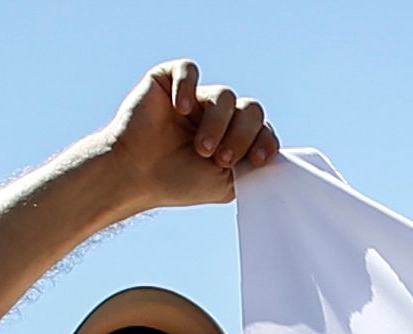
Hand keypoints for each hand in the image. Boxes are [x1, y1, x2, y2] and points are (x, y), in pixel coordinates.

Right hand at [97, 62, 277, 213]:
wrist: (135, 174)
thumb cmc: (178, 181)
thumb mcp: (225, 183)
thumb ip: (251, 166)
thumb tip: (276, 154)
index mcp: (235, 137)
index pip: (264, 129)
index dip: (265, 142)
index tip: (256, 161)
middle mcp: (218, 114)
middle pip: (252, 109)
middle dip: (243, 135)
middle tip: (222, 158)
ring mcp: (196, 96)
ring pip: (226, 95)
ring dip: (217, 124)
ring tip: (201, 148)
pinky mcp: (170, 79)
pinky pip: (189, 70)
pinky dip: (188, 88)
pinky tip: (180, 109)